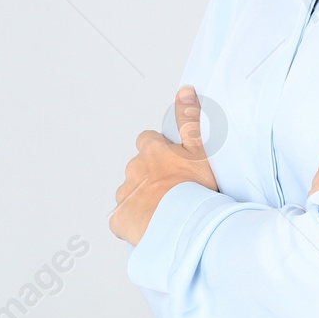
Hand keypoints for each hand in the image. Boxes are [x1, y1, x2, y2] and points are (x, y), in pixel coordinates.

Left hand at [111, 86, 218, 245]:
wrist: (183, 225)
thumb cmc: (194, 189)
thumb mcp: (199, 150)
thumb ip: (189, 120)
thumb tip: (184, 91)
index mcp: (151, 151)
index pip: (147, 141)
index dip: (159, 150)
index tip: (170, 161)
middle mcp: (133, 169)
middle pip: (138, 168)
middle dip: (150, 177)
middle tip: (171, 190)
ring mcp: (125, 194)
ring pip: (130, 193)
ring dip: (142, 199)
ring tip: (164, 212)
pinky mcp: (119, 218)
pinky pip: (123, 218)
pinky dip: (133, 221)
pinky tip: (150, 226)